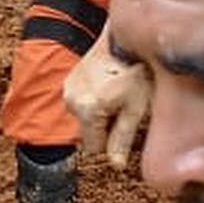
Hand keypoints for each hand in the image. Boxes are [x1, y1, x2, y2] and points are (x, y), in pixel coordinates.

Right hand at [64, 31, 151, 169]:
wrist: (124, 37)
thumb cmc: (135, 70)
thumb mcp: (135, 109)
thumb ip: (122, 139)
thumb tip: (116, 165)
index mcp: (87, 109)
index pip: (94, 147)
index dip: (112, 141)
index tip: (125, 122)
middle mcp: (71, 98)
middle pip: (89, 132)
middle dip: (105, 126)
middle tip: (124, 106)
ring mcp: (69, 86)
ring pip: (86, 117)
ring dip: (99, 112)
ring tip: (117, 93)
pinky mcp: (70, 77)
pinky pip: (82, 101)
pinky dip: (94, 98)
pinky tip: (109, 85)